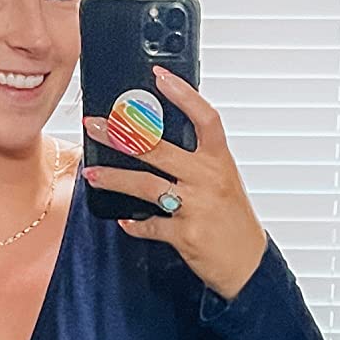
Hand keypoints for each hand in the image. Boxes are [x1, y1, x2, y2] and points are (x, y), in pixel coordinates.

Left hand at [82, 63, 269, 302]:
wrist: (247, 262)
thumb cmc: (233, 220)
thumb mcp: (223, 181)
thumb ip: (196, 162)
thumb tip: (157, 143)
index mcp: (219, 160)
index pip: (205, 118)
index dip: (183, 95)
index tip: (159, 77)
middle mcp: (208, 179)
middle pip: (159, 149)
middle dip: (121, 135)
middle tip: (96, 125)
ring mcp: (196, 206)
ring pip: (146, 185)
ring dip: (115, 178)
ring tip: (92, 173)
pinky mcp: (186, 235)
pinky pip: (150, 225)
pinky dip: (134, 224)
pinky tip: (124, 220)